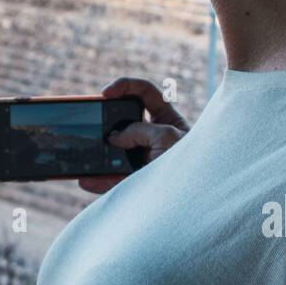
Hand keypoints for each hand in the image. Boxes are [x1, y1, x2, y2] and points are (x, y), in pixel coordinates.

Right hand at [78, 77, 189, 194]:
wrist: (199, 198)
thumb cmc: (194, 163)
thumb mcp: (169, 138)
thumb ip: (140, 131)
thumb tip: (113, 138)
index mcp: (167, 118)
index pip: (144, 92)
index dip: (124, 86)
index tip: (106, 93)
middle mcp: (153, 135)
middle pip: (123, 119)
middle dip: (106, 118)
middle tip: (93, 121)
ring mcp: (143, 158)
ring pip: (114, 150)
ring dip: (99, 151)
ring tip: (85, 152)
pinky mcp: (137, 180)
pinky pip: (113, 178)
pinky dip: (98, 180)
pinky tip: (86, 180)